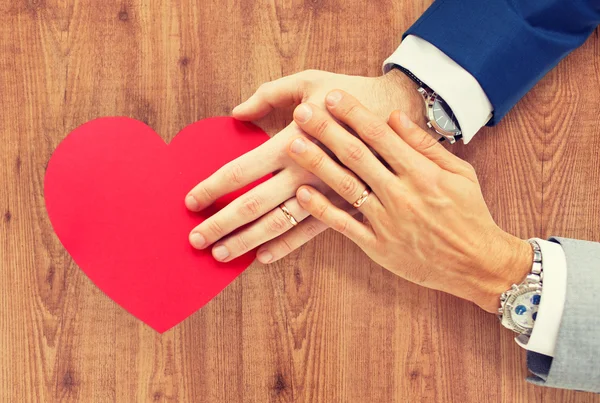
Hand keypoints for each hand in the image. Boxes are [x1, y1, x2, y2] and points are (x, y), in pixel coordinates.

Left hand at [185, 69, 423, 263]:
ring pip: (278, 225)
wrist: (403, 114)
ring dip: (246, 242)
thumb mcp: (310, 82)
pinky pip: (310, 233)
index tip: (190, 201)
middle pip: (253, 204)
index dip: (213, 187)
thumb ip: (269, 95)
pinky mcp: (344, 206)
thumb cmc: (353, 94)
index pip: (241, 170)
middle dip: (221, 224)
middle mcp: (305, 173)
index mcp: (293, 141)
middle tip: (194, 240)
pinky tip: (263, 258)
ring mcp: (325, 194)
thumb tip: (236, 113)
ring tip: (220, 255)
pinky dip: (285, 246)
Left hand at [285, 90, 531, 312]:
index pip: (381, 136)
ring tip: (293, 144)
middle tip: (302, 111)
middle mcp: (401, 194)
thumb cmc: (470, 214)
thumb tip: (395, 117)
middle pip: (357, 156)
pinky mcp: (378, 247)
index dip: (354, 114)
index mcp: (422, 173)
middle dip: (327, 131)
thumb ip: (425, 145)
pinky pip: (345, 226)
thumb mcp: (459, 173)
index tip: (333, 96)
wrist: (477, 264)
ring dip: (317, 164)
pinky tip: (302, 194)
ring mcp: (387, 222)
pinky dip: (322, 210)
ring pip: (346, 187)